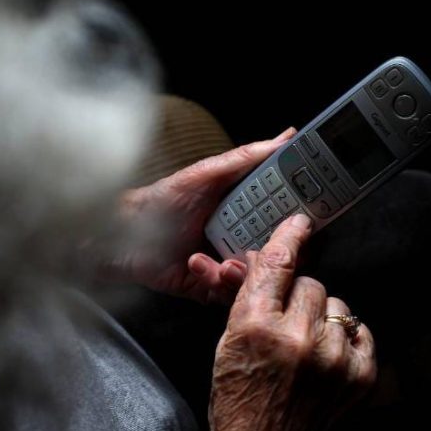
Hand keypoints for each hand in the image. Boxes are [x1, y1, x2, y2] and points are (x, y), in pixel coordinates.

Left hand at [105, 127, 297, 303]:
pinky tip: (200, 264)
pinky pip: (230, 294)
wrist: (122, 236)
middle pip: (277, 252)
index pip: (284, 217)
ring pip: (258, 277)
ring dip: (244, 269)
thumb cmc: (161, 201)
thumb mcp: (205, 174)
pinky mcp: (210, 287)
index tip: (307, 221)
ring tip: (226, 260)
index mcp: (245, 211)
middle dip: (276, 253)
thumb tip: (285, 136)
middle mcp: (240, 239)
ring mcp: (226, 265)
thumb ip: (246, 158)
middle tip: (263, 246)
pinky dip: (219, 281)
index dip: (298, 221)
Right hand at [209, 214, 376, 430]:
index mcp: (256, 326)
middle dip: (296, 295)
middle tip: (285, 319)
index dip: (289, 237)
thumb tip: (255, 258)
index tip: (300, 223)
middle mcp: (297, 339)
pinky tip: (325, 354)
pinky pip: (359, 329)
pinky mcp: (359, 376)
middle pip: (310, 282)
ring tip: (304, 344)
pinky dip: (343, 337)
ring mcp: (333, 358)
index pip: (278, 263)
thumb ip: (244, 295)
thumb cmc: (237, 397)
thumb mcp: (227, 341)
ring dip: (320, 316)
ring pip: (336, 303)